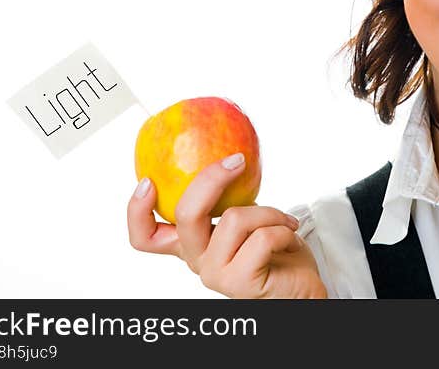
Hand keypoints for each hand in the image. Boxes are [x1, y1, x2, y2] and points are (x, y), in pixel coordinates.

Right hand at [127, 154, 327, 298]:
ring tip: (283, 220)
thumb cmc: (277, 250)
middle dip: (212, 179)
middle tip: (237, 160)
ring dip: (269, 211)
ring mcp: (215, 273)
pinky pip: (263, 237)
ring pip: (235, 218)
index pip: (145, 237)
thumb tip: (229, 150)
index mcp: (192, 244)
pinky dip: (283, 228)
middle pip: (185, 214)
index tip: (148, 181)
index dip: (136, 210)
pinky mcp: (239, 283)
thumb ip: (230, 197)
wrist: (302, 287)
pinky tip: (289, 236)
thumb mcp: (247, 218)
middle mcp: (196, 260)